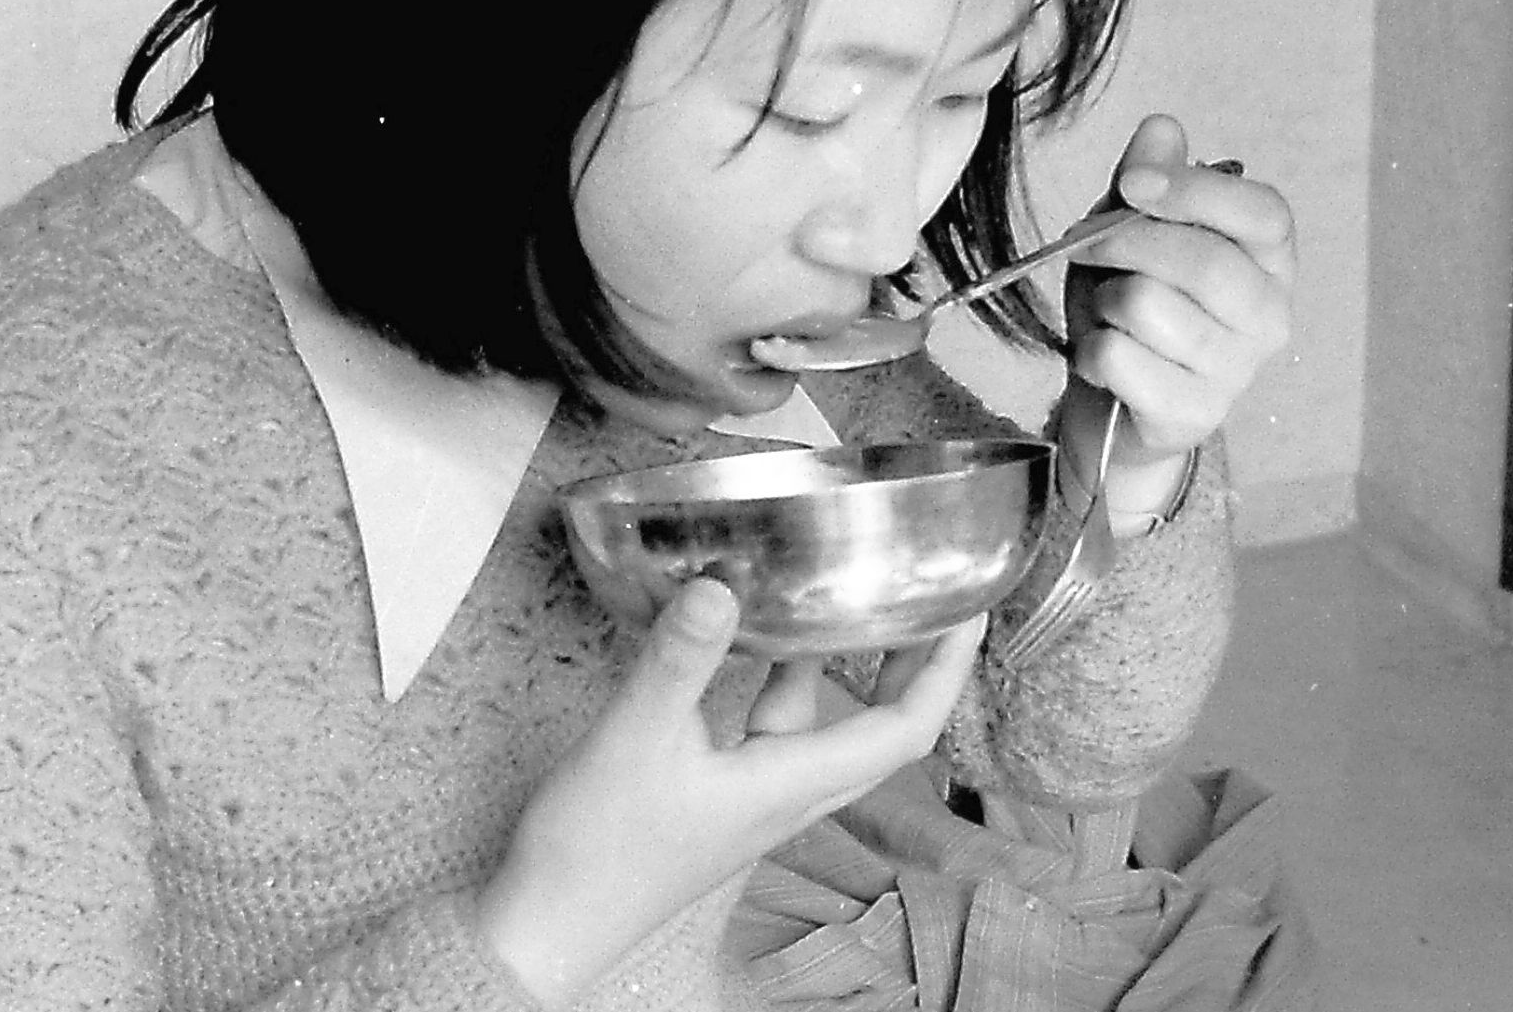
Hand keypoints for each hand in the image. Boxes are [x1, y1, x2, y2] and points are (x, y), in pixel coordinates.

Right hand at [476, 578, 984, 1005]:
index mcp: (789, 786)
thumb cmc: (592, 851)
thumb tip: (721, 585)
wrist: (543, 927)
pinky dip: (788, 675)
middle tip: (936, 596)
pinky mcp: (720, 789)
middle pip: (884, 726)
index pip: (904, 729)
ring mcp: (755, 793)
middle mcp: (787, 792)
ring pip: (829, 722)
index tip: (970, 607)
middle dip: (921, 664)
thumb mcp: (633, 740)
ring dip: (857, 667)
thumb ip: (678, 661)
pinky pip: (777, 724)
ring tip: (865, 599)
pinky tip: (763, 635)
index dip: (945, 669)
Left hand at [1060, 114, 1294, 475]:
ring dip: (1104, 300)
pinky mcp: (1195, 414)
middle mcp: (1269, 314)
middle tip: (1084, 245)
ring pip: (1149, 307)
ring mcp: (1237, 371)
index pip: (1262, 213)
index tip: (1130, 183)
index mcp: (1269, 257)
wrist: (1113, 397)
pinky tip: (1103, 355)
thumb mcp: (1131, 225)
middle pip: (1203, 263)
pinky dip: (1092, 349)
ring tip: (1106, 310)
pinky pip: (1120, 358)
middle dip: (1123, 244)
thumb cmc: (1130, 298)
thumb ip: (1148, 174)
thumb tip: (1161, 128)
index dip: (1194, 190)